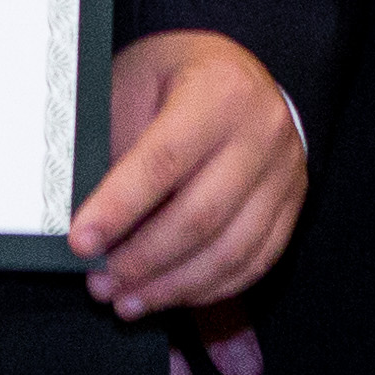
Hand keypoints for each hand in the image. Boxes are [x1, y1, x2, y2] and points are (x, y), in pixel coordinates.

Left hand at [67, 30, 306, 318]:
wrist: (235, 75)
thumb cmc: (172, 80)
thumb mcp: (134, 84)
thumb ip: (114, 146)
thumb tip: (86, 220)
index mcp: (219, 91)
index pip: (164, 160)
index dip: (119, 207)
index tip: (81, 243)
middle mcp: (262, 132)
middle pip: (200, 215)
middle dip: (143, 260)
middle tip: (99, 282)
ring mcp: (285, 173)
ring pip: (230, 250)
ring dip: (172, 286)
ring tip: (126, 300)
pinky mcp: (292, 206)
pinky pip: (254, 262)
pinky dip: (207, 289)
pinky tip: (168, 295)